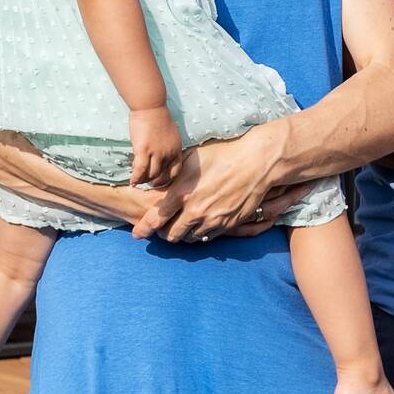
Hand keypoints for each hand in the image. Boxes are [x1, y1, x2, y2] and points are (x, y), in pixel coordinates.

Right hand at [129, 106, 184, 186]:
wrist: (150, 106)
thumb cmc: (158, 116)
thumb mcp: (170, 133)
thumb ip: (167, 145)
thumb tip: (159, 155)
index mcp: (176, 149)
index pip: (176, 170)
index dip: (168, 179)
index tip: (161, 181)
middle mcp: (169, 153)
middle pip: (163, 175)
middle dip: (155, 181)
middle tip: (148, 182)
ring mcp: (157, 153)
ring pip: (151, 174)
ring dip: (144, 180)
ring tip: (139, 180)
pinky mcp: (144, 150)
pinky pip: (140, 170)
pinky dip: (136, 178)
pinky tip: (132, 181)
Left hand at [132, 121, 293, 241]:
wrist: (256, 163)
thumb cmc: (223, 155)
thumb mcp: (191, 159)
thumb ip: (172, 175)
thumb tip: (157, 186)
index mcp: (182, 193)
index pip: (156, 218)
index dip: (144, 228)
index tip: (138, 234)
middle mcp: (195, 211)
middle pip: (171, 235)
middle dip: (163, 234)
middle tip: (161, 230)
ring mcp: (213, 220)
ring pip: (190, 238)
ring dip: (182, 235)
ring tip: (180, 228)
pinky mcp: (228, 225)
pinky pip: (208, 237)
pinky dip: (200, 234)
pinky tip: (200, 225)